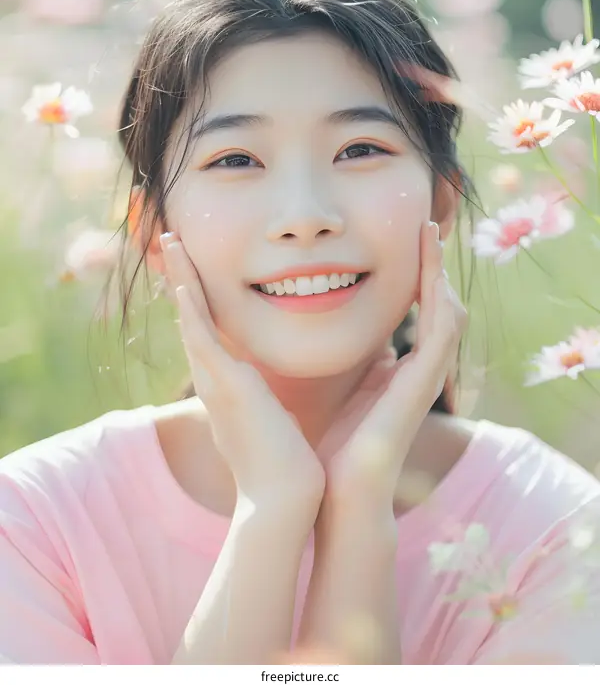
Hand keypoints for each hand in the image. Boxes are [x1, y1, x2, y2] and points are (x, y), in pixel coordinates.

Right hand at [160, 233, 324, 513]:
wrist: (284, 497)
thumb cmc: (289, 465)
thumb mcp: (285, 419)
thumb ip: (287, 398)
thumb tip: (318, 383)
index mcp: (230, 385)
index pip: (211, 331)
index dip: (201, 297)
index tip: (197, 270)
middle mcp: (214, 378)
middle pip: (192, 315)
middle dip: (183, 275)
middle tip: (173, 241)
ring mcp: (216, 380)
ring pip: (191, 315)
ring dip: (181, 276)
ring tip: (171, 240)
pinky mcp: (225, 384)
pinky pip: (201, 337)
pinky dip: (190, 309)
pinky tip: (182, 283)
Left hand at [319, 221, 466, 504]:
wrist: (341, 488)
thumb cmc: (336, 445)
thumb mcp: (346, 389)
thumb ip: (356, 364)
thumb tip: (346, 340)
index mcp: (400, 370)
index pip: (418, 312)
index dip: (417, 276)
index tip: (408, 242)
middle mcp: (419, 371)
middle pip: (438, 305)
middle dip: (434, 266)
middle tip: (427, 228)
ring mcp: (426, 377)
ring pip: (447, 313)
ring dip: (440, 273)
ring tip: (431, 238)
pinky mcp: (423, 384)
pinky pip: (440, 333)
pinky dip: (437, 300)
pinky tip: (432, 274)